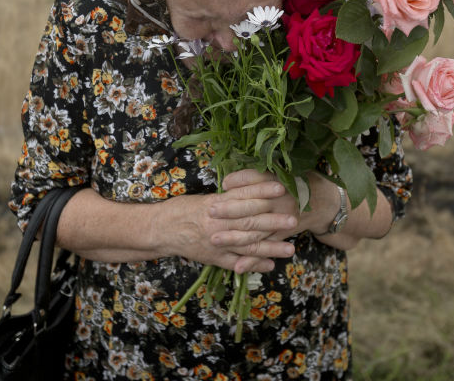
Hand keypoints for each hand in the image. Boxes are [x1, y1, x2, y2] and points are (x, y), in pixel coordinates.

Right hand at [162, 175, 297, 273]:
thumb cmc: (181, 210)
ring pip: (246, 245)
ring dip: (270, 248)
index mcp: (214, 205)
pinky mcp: (213, 258)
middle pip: (249, 222)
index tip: (280, 188)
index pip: (242, 196)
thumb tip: (249, 192)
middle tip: (293, 219)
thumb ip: (226, 198)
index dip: (262, 192)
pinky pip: (236, 262)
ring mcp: (216, 243)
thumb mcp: (203, 198)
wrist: (159, 230)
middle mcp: (216, 224)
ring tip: (290, 249)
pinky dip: (253, 265)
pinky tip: (270, 266)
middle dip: (273, 221)